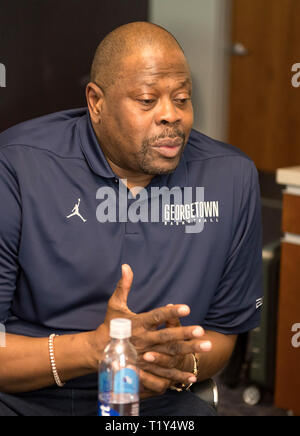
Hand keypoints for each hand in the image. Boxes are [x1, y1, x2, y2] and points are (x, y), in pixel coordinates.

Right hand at [94, 265, 206, 397]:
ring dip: (188, 350)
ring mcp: (145, 356)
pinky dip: (178, 375)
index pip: (157, 316)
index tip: (187, 308)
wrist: (99, 351)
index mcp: (137, 323)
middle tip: (202, 331)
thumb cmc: (110, 325)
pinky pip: (163, 373)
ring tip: (207, 346)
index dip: (171, 313)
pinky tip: (193, 377)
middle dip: (185, 334)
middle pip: (167, 337)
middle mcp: (143, 340)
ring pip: (170, 354)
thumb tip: (126, 266)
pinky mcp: (146, 368)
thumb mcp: (115, 305)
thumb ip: (124, 286)